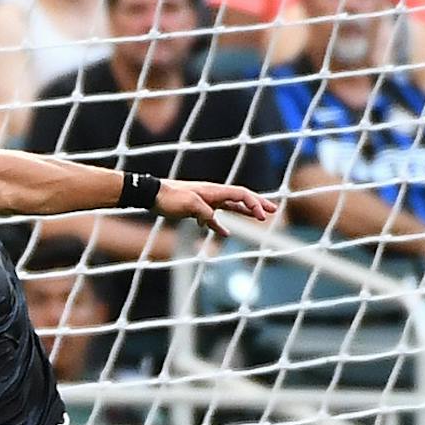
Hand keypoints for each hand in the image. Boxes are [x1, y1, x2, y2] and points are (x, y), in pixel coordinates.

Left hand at [152, 179, 276, 237]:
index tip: (262, 216)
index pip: (241, 194)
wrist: (151, 194)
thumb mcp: (188, 204)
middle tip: (273, 211)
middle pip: (241, 198)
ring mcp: (206, 201)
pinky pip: (213, 217)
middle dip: (258, 204)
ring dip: (244, 212)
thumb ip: (204, 212)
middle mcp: (213, 194)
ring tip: (258, 218)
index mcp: (214, 191)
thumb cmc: (169, 197)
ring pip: (230, 206)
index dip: (254, 203)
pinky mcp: (196, 210)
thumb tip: (214, 221)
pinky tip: (225, 232)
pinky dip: (220, 224)